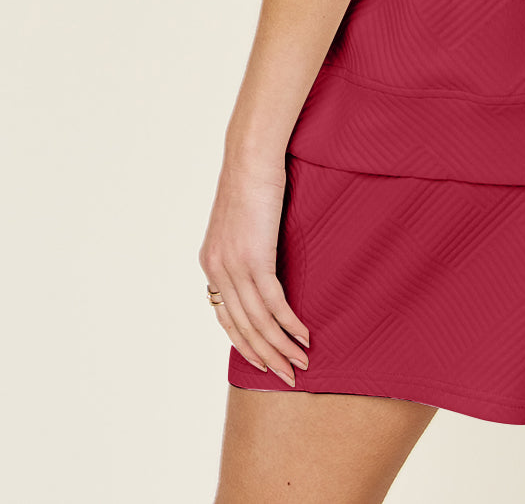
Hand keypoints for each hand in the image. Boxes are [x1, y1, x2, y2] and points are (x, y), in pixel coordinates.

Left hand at [199, 155, 309, 385]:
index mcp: (211, 263)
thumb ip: (249, 247)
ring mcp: (233, 266)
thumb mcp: (244, 221)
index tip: (266, 362)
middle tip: (289, 377)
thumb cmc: (254, 181)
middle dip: (266, 356)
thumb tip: (267, 265)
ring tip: (302, 363)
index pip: (226, 317)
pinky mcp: (253, 258)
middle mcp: (216, 270)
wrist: (251, 156)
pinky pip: (272, 302)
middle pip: (241, 328)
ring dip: (281, 347)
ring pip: (257, 321)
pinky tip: (304, 335)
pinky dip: (289, 323)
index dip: (246, 344)